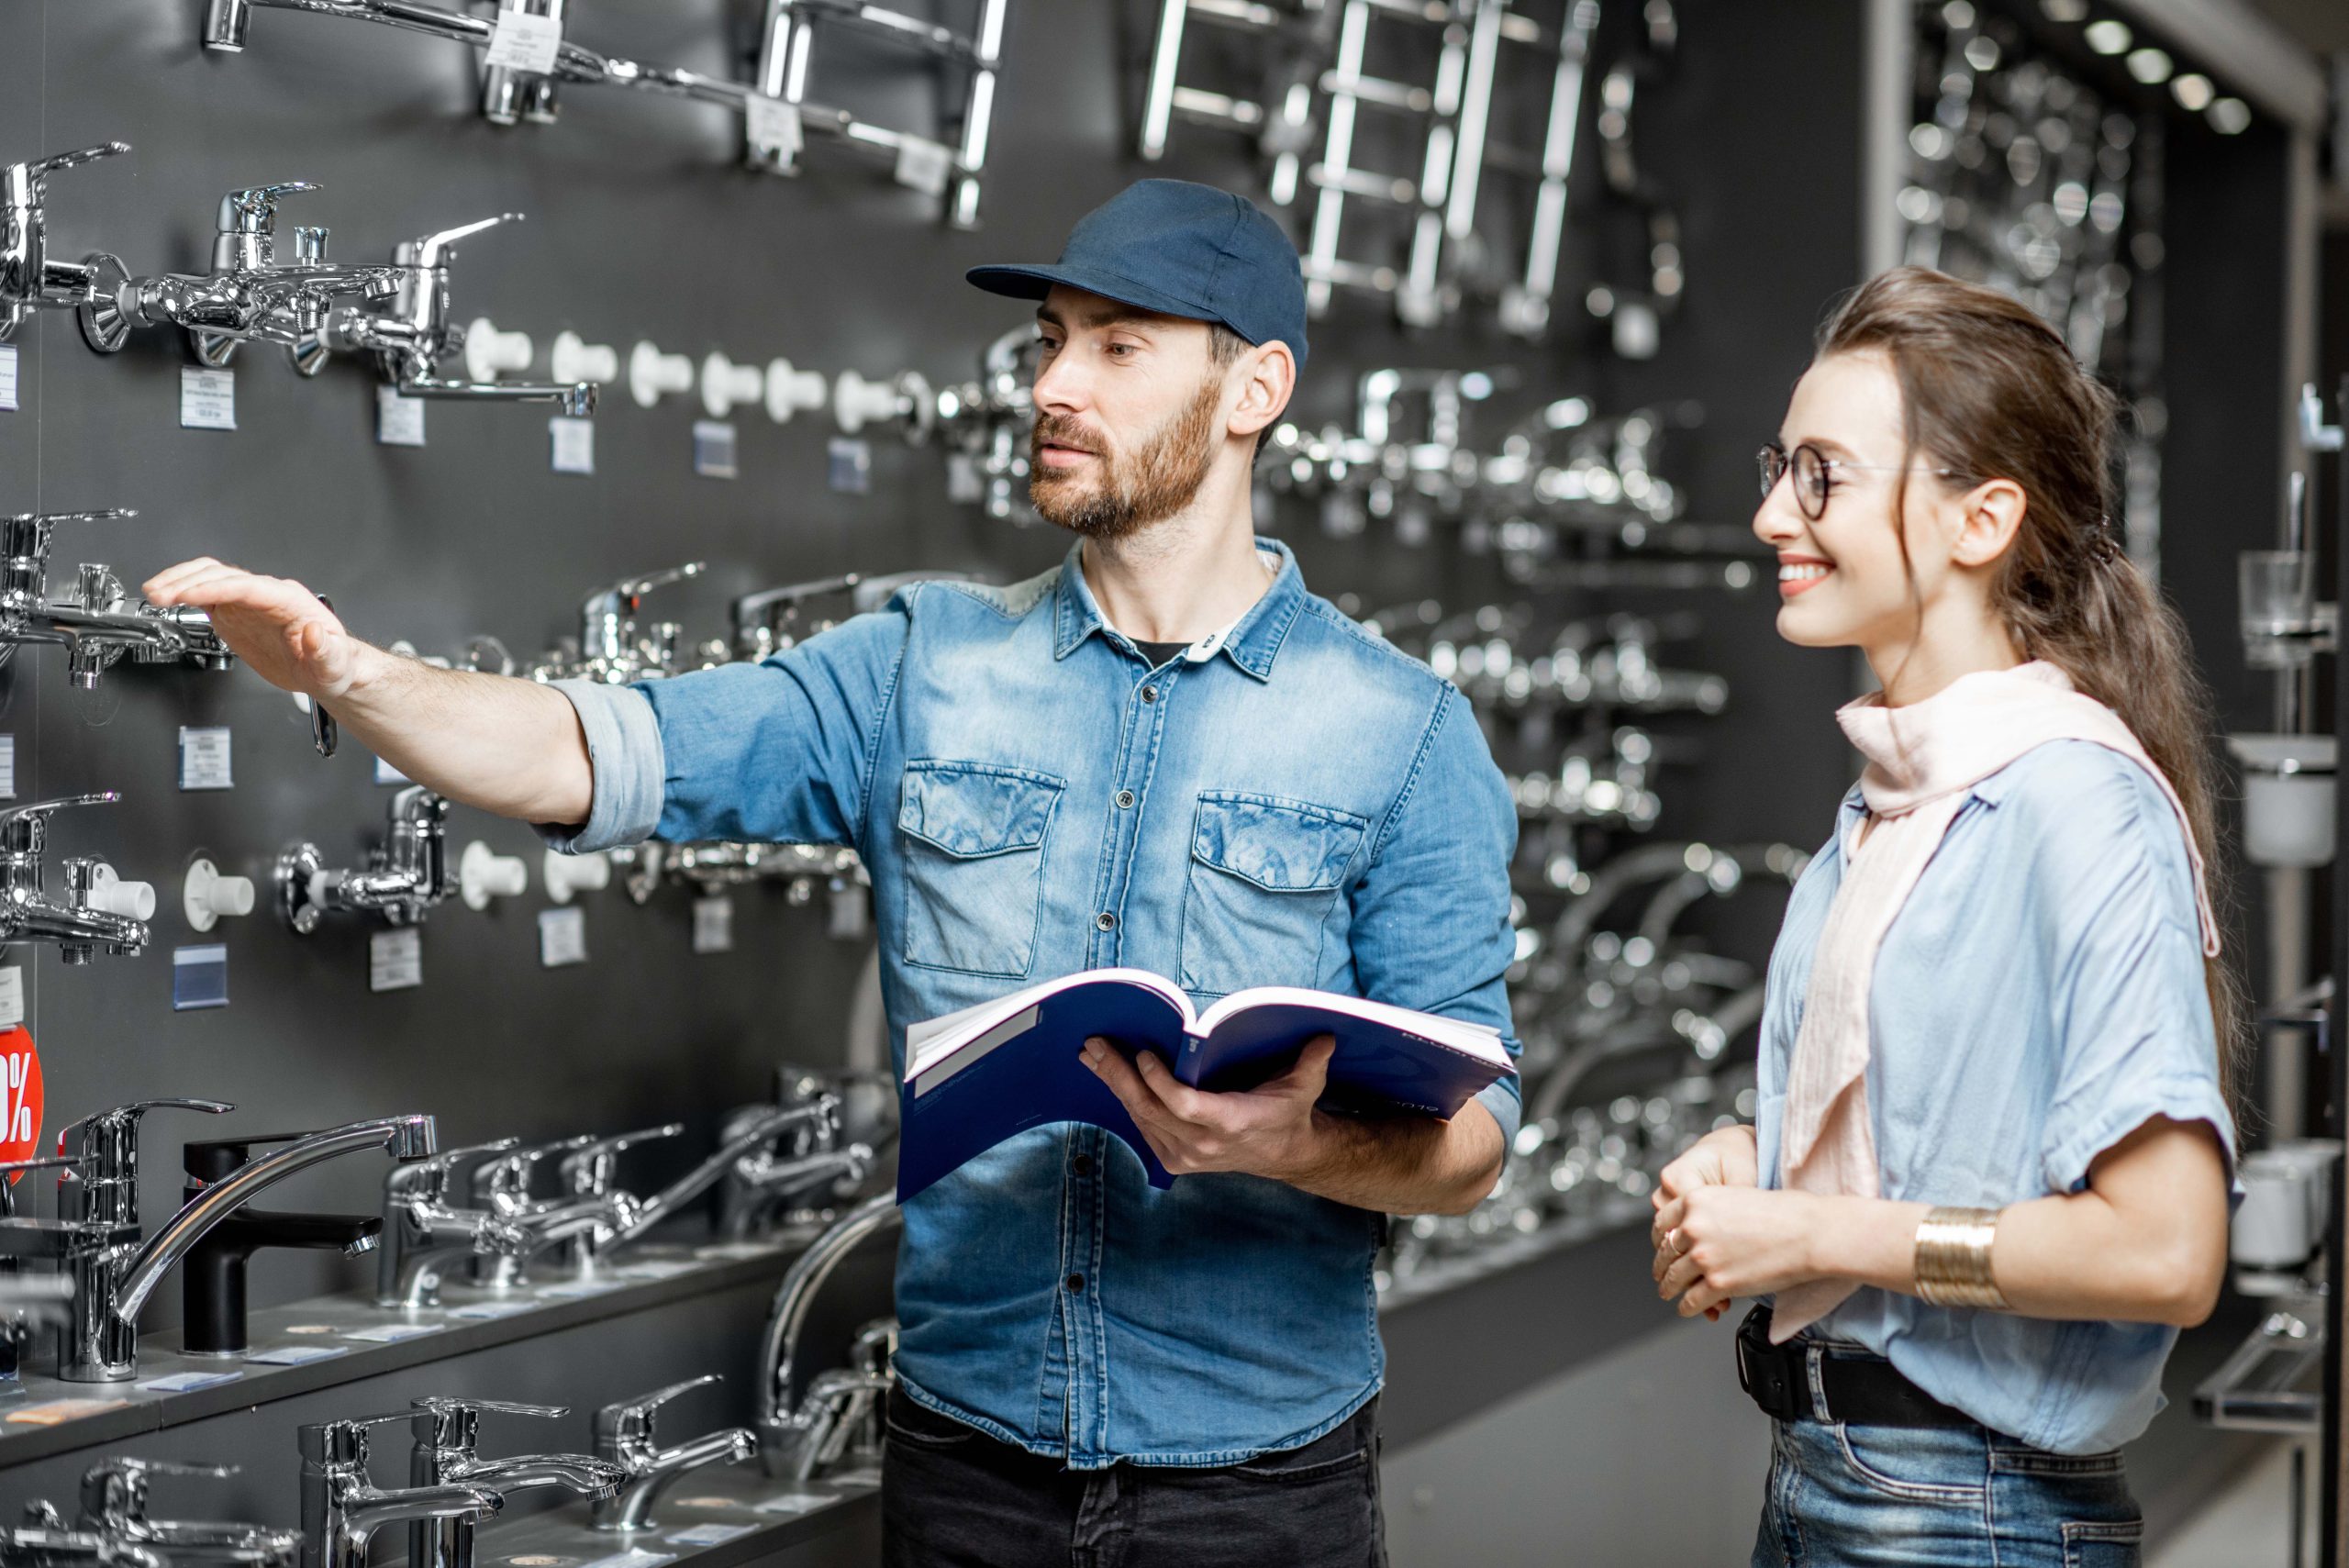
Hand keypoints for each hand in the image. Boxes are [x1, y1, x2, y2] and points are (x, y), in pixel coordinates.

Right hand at [142, 558, 374, 698]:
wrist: (327, 670)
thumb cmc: (334, 664)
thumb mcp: (335, 664)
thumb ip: (325, 650)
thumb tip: (313, 633)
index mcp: (290, 601)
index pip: (247, 586)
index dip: (215, 588)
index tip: (188, 594)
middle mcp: (267, 595)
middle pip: (223, 576)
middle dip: (188, 582)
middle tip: (159, 594)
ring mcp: (249, 603)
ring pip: (211, 578)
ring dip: (181, 582)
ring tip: (154, 593)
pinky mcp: (237, 614)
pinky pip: (207, 595)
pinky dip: (184, 593)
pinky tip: (166, 599)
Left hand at [1080, 1034, 1334, 1183]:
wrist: (1283, 1154)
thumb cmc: (1288, 1110)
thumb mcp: (1305, 1085)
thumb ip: (1311, 1060)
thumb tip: (1325, 1035)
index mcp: (1230, 1123)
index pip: (1184, 1105)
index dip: (1159, 1082)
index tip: (1143, 1054)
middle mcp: (1202, 1144)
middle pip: (1149, 1108)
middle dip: (1118, 1074)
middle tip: (1095, 1045)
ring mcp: (1185, 1155)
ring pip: (1139, 1117)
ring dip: (1113, 1084)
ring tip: (1092, 1054)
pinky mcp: (1173, 1160)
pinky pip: (1141, 1126)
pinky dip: (1124, 1100)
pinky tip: (1108, 1076)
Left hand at [1652, 1185, 1826, 1318]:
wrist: (1808, 1233)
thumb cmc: (1782, 1213)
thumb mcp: (1734, 1195)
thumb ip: (1709, 1210)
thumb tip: (1698, 1226)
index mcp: (1695, 1200)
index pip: (1662, 1222)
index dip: (1659, 1238)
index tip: (1660, 1246)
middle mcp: (1694, 1227)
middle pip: (1665, 1252)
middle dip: (1661, 1266)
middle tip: (1660, 1274)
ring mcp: (1703, 1257)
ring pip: (1673, 1278)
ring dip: (1668, 1288)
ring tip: (1668, 1293)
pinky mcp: (1718, 1284)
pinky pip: (1692, 1301)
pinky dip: (1686, 1307)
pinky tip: (1687, 1308)